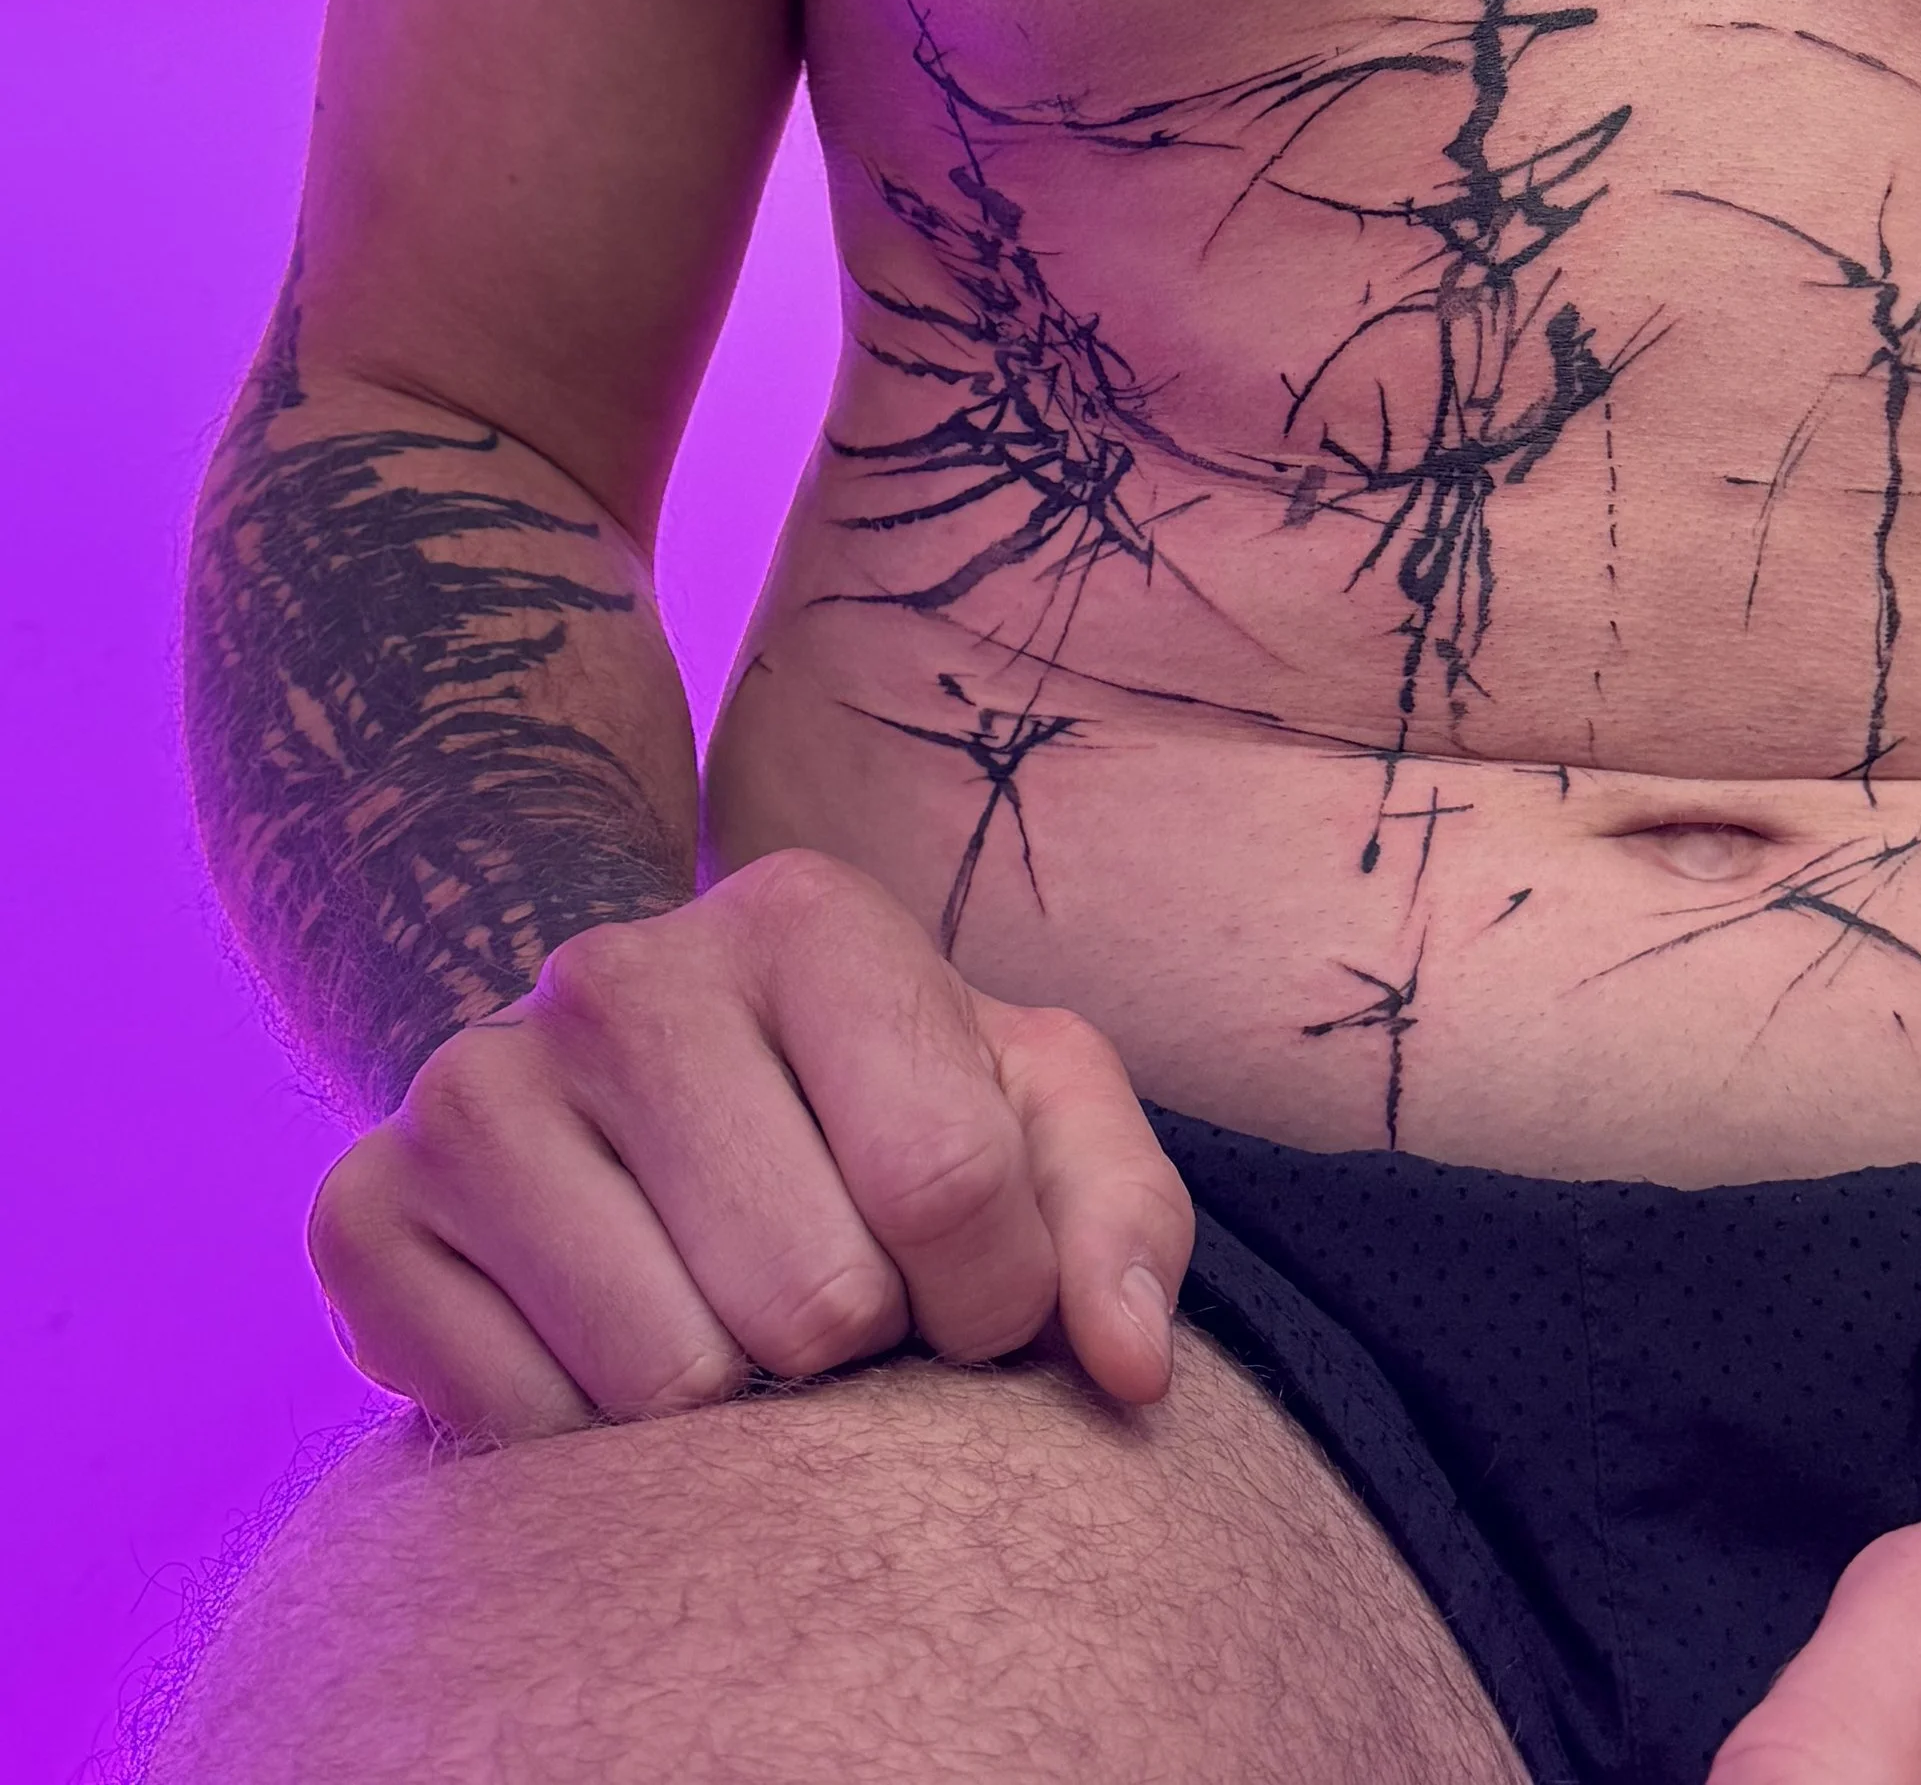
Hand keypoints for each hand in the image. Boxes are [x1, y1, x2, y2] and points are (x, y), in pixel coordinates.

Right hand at [306, 846, 1193, 1442]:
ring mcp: (473, 1083)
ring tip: (724, 1306)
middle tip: (830, 1293)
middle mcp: (620, 971)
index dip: (993, 1296)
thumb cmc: (872, 1108)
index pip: (947, 1182)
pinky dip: (591, 1439)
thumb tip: (1125, 1362)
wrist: (629, 1087)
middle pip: (813, 1300)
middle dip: (860, 1349)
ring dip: (733, 1404)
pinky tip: (603, 1337)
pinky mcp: (360, 1209)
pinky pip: (522, 1427)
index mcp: (803, 916)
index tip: (968, 1290)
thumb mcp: (1030, 1114)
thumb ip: (1119, 1216)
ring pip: (669, 1381)